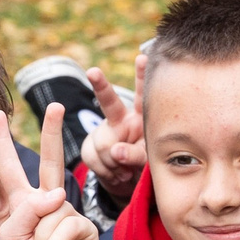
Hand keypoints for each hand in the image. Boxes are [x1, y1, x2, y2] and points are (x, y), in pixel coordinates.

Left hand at [0, 107, 99, 239]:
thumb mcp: (9, 239)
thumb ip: (26, 210)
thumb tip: (57, 194)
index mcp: (22, 207)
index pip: (10, 169)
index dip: (1, 142)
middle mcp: (46, 207)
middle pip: (49, 162)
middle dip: (53, 133)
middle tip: (57, 106)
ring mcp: (66, 217)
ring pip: (50, 208)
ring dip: (38, 238)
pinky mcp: (84, 231)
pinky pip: (65, 224)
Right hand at [77, 66, 145, 196]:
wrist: (127, 183)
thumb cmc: (145, 165)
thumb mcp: (149, 160)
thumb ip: (136, 155)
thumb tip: (115, 151)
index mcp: (141, 117)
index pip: (142, 95)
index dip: (142, 76)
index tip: (142, 57)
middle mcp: (121, 119)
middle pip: (109, 102)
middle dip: (100, 85)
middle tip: (93, 72)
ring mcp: (104, 132)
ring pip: (104, 143)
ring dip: (114, 163)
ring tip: (125, 170)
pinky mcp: (89, 146)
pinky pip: (92, 157)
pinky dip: (105, 171)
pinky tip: (115, 173)